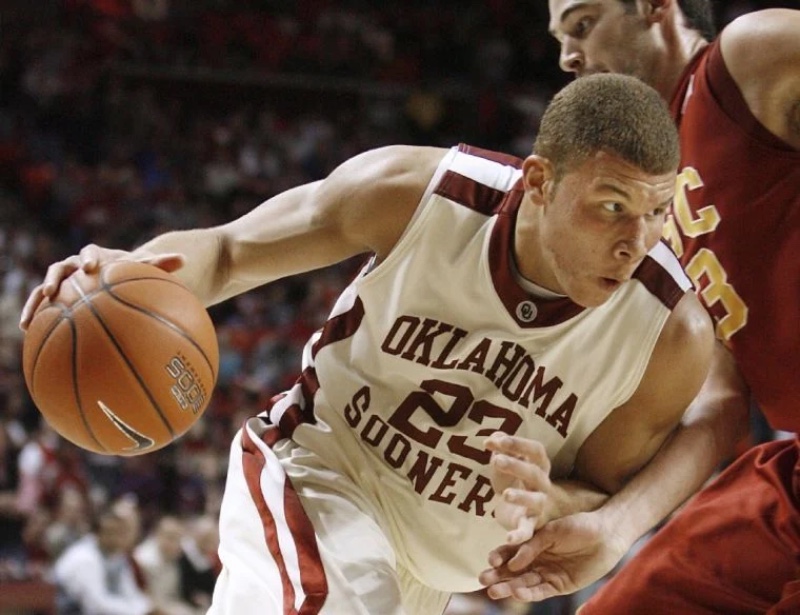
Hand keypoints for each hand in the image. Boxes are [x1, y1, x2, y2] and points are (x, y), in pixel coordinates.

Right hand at [20, 244, 184, 329]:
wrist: (115, 280)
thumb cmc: (131, 274)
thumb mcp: (144, 270)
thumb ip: (160, 265)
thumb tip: (184, 259)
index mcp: (96, 256)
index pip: (90, 252)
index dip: (88, 258)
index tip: (91, 267)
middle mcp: (75, 267)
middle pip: (59, 268)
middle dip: (54, 279)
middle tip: (52, 290)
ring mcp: (64, 283)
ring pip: (44, 290)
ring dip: (35, 302)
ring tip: (28, 320)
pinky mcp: (57, 299)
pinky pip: (43, 308)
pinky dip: (35, 317)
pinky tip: (27, 333)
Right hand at [479, 511, 627, 601]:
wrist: (605, 534)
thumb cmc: (578, 526)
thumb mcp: (552, 532)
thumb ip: (532, 546)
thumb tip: (511, 564)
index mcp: (532, 544)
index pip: (510, 552)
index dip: (499, 556)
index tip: (489, 560)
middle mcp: (537, 561)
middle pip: (513, 571)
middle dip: (497, 576)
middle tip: (483, 580)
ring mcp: (548, 573)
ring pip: (524, 583)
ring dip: (509, 588)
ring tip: (494, 592)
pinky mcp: (560, 585)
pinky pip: (542, 591)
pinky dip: (529, 594)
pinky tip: (518, 594)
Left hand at [485, 432, 553, 544]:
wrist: (520, 509)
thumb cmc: (513, 479)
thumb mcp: (505, 461)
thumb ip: (500, 447)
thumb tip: (493, 437)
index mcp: (539, 465)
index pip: (536, 451)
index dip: (519, 444)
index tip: (498, 440)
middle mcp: (543, 484)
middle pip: (535, 473)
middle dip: (516, 466)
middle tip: (497, 460)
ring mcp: (539, 505)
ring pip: (535, 501)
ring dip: (522, 497)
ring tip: (506, 494)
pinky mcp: (530, 525)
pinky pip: (527, 530)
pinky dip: (519, 535)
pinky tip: (509, 538)